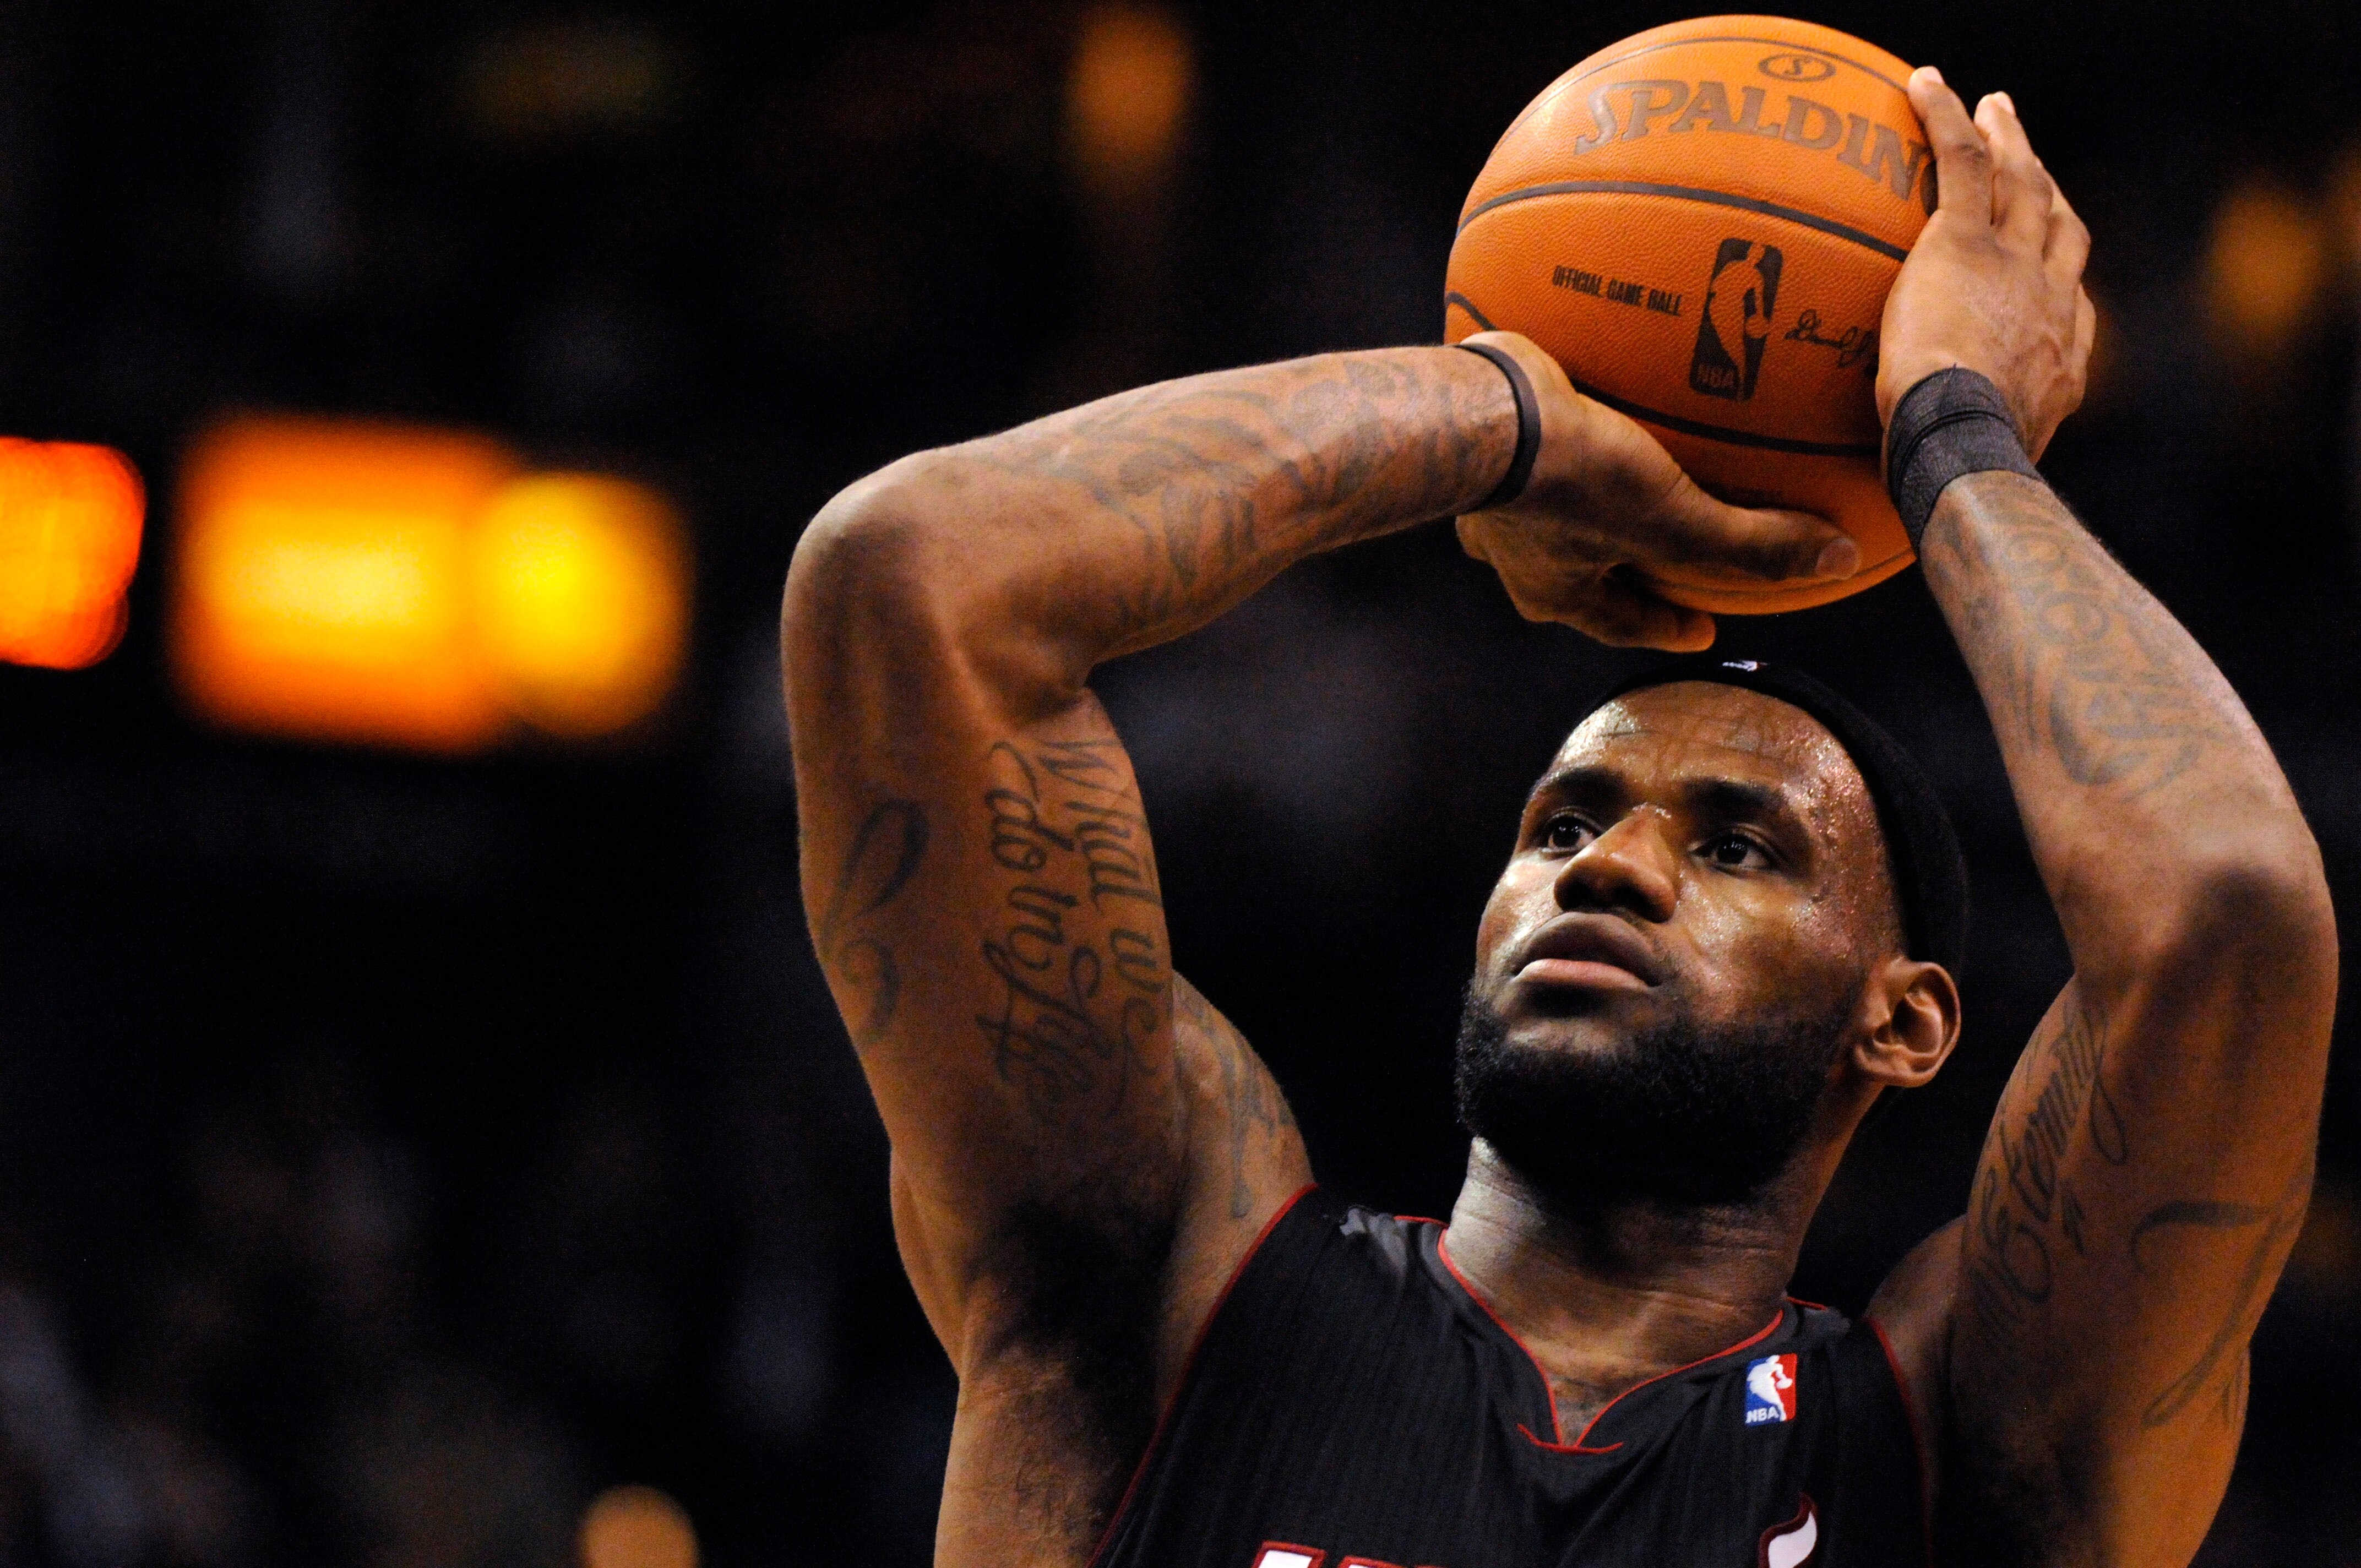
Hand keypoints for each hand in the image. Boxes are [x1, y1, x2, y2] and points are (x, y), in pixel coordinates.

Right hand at [1454, 331, 1855, 650]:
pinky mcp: (1488, 439)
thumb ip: (1751, 545)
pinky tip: (1587, 398)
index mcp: (1556, 590)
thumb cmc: (1570, 481)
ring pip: (1551, 512)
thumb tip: (1836, 560)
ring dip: (1586, 502)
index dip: (1667, 626)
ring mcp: (1495, 500)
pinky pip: (1534, 442)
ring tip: (1622, 475)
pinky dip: (1563, 431)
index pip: (1623, 623)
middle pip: (1583, 572)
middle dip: (1620, 566)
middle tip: (1659, 556)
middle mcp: (1518, 554)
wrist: (1478, 412)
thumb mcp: (1673, 521)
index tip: (1701, 627)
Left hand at [1878, 70, 2093, 458]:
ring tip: (1995, 109)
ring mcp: (2016, 265)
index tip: (2046, 264)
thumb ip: (1967, 464)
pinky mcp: (1964, 241)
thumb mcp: (1978, 471)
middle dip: (2048, 189)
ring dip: (2010, 142)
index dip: (2059, 275)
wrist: (1965, 444)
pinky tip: (1925, 84)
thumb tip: (1921, 498)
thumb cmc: (1961, 474)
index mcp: (2059, 358)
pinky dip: (1947, 119)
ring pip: (2022, 184)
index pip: (2068, 304)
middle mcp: (2051, 301)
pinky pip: (1960, 163)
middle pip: (2059, 227)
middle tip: (2031, 158)